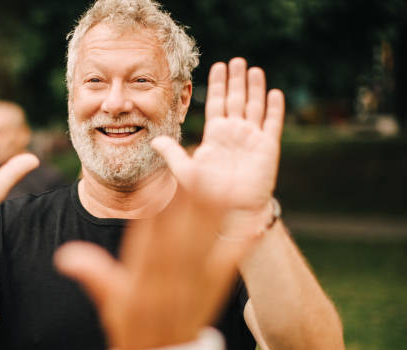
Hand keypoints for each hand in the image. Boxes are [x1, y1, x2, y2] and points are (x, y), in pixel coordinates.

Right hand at [54, 190, 245, 349]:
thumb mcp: (108, 301)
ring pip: (205, 242)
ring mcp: (193, 283)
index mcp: (142, 275)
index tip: (163, 181)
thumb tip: (63, 256)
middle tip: (202, 166)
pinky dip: (240, 246)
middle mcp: (169, 276)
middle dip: (193, 199)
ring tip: (226, 183)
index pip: (149, 235)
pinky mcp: (213, 291)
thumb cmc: (132, 325)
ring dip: (217, 214)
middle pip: (182, 231)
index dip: (158, 208)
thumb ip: (92, 274)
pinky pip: (228, 266)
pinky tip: (253, 224)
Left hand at [152, 58, 284, 236]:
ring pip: (254, 106)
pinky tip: (274, 92)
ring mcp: (252, 138)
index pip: (217, 103)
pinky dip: (274, 108)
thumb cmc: (209, 194)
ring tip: (254, 69)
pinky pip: (272, 123)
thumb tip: (153, 140)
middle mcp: (234, 133)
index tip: (217, 66)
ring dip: (255, 88)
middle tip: (236, 60)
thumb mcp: (186, 172)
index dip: (218, 85)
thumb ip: (172, 154)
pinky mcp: (268, 147)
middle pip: (236, 100)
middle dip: (236, 80)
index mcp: (216, 134)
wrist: (232, 210)